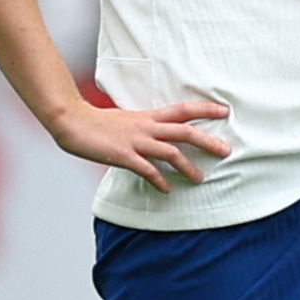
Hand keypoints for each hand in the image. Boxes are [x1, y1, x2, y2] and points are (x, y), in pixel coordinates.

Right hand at [46, 99, 232, 192]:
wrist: (72, 122)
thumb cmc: (98, 123)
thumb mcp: (127, 121)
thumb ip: (144, 128)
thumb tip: (158, 139)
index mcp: (148, 117)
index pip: (183, 110)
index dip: (205, 109)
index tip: (225, 111)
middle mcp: (146, 127)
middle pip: (185, 132)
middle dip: (208, 141)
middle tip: (226, 151)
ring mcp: (136, 141)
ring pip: (171, 152)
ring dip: (187, 167)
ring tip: (200, 179)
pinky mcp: (124, 155)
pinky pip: (147, 170)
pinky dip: (159, 180)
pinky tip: (166, 189)